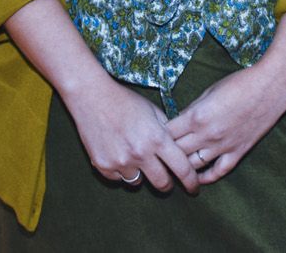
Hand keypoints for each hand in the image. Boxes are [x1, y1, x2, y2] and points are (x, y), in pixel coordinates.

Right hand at [61, 75, 199, 193]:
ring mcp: (120, 162)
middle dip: (167, 184)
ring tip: (136, 159)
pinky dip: (122, 171)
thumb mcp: (153, 110)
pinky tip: (119, 154)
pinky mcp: (103, 166)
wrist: (92, 96)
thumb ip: (168, 130)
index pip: (182, 169)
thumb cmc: (125, 100)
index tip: (193, 188)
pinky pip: (118, 179)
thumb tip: (179, 148)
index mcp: (157, 139)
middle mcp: (140, 154)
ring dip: (142, 175)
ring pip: (138, 183)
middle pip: (162, 183)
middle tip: (167, 180)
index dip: (191, 182)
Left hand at [166, 61, 285, 184]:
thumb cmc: (239, 83)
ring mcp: (223, 147)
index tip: (154, 135)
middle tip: (159, 155)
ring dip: (182, 166)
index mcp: (197, 116)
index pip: (168, 133)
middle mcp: (207, 135)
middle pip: (177, 151)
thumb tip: (179, 121)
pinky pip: (218, 171)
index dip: (159, 134)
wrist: (269, 87)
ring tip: (173, 168)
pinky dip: (206, 177)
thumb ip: (192, 109)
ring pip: (194, 165)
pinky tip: (198, 179)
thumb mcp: (208, 91)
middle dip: (166, 152)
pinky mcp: (238, 153)